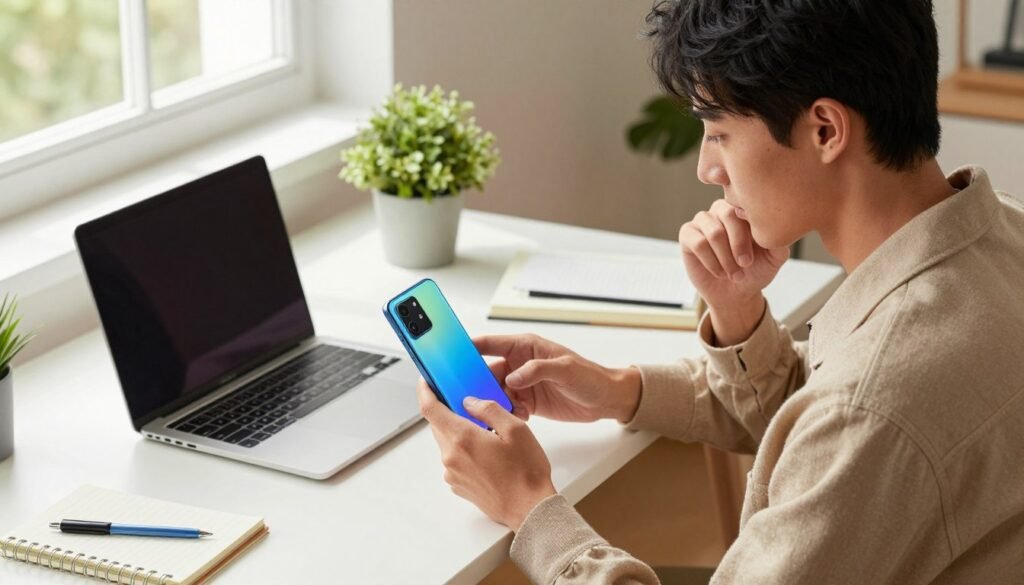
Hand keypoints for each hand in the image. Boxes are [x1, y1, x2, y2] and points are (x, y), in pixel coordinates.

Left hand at [417, 381, 556, 530]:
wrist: (529, 509)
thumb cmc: (526, 473)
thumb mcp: (515, 429)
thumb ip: (489, 409)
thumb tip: (470, 401)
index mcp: (463, 438)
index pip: (430, 409)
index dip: (425, 391)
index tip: (426, 382)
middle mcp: (452, 456)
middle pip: (438, 425)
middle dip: (448, 411)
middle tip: (466, 402)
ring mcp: (453, 473)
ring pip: (447, 442)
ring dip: (459, 432)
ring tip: (486, 432)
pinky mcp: (458, 485)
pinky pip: (454, 460)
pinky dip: (464, 450)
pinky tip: (487, 453)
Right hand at [473, 334, 641, 422]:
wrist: (606, 399)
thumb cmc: (590, 376)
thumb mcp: (566, 369)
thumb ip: (538, 370)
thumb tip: (513, 378)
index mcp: (525, 347)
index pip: (489, 343)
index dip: (468, 348)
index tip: (450, 357)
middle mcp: (519, 364)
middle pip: (487, 371)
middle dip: (477, 383)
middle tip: (468, 395)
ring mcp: (522, 384)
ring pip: (495, 392)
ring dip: (493, 402)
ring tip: (496, 411)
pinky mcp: (527, 402)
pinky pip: (507, 408)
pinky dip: (507, 414)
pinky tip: (517, 418)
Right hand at [678, 199, 788, 344]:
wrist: (737, 294)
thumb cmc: (756, 271)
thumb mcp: (775, 256)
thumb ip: (777, 238)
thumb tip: (771, 223)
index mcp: (743, 208)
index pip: (746, 205)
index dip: (751, 230)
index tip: (756, 253)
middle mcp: (721, 210)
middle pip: (728, 214)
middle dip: (739, 243)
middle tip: (746, 264)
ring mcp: (702, 221)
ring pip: (713, 232)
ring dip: (726, 258)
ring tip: (734, 273)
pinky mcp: (687, 235)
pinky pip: (698, 243)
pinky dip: (711, 262)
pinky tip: (719, 272)